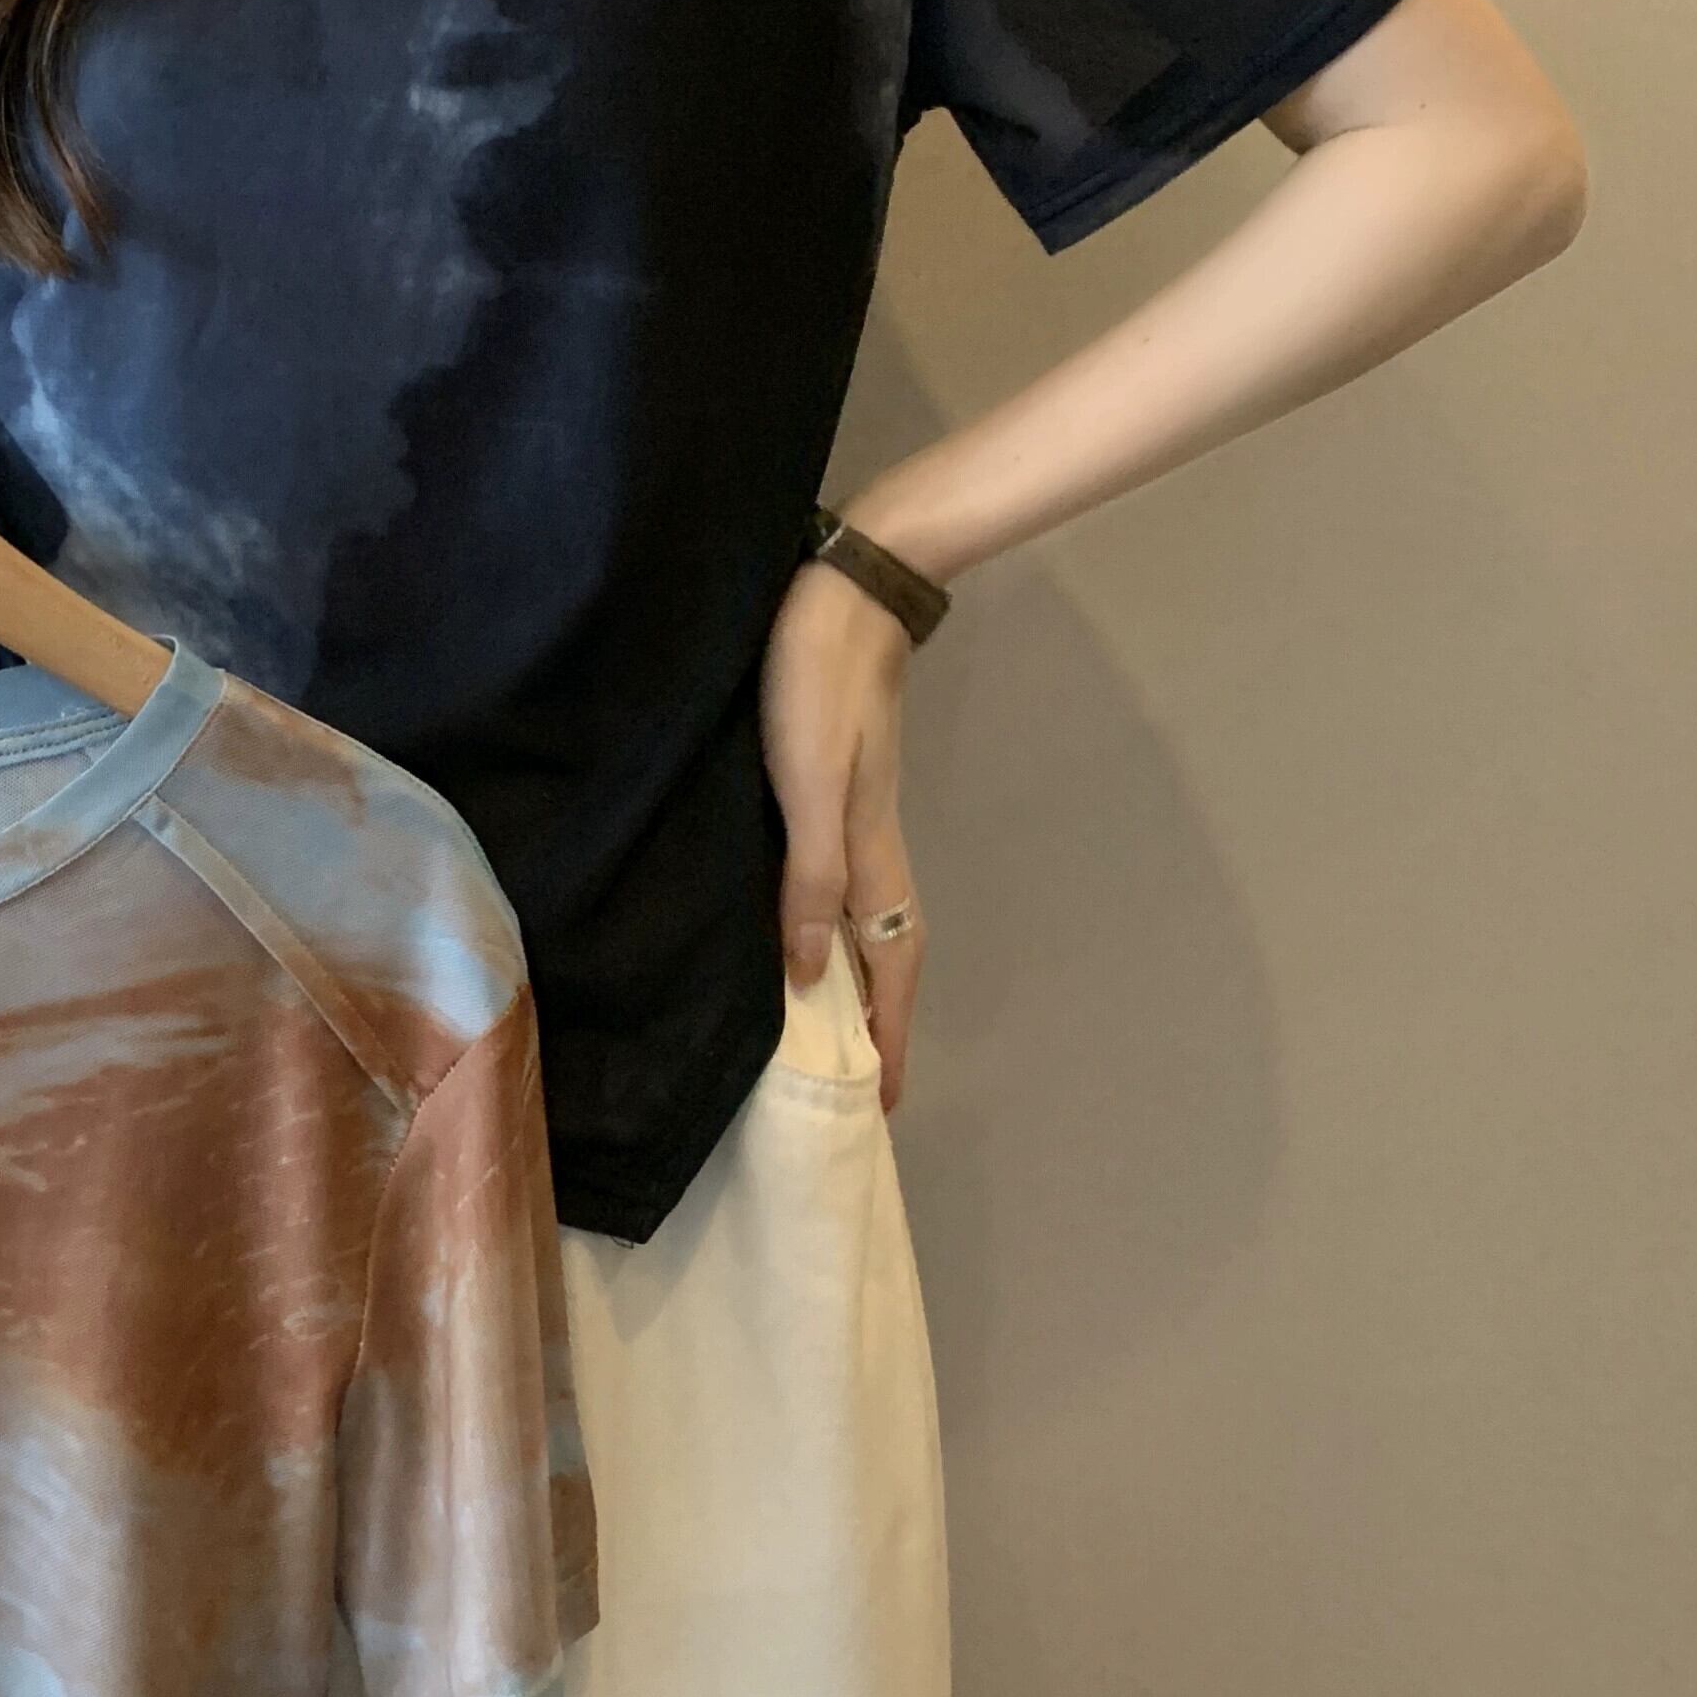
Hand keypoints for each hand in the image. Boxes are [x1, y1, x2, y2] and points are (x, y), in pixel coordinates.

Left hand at [759, 559, 925, 1111]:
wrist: (841, 591)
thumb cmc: (816, 681)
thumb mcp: (806, 780)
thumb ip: (808, 874)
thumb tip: (811, 974)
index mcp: (869, 850)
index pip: (891, 967)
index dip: (890, 1036)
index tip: (886, 1105)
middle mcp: (872, 840)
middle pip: (891, 951)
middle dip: (883, 1022)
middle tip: (864, 1084)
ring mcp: (858, 811)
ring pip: (869, 916)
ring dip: (861, 976)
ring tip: (835, 1025)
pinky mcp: (835, 781)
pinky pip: (843, 879)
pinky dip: (835, 922)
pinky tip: (805, 923)